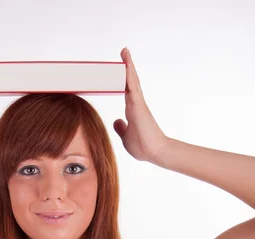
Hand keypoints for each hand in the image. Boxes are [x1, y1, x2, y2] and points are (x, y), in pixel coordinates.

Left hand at [113, 48, 168, 162]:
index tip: (118, 69)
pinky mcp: (139, 106)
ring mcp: (138, 103)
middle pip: (129, 81)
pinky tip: (126, 65)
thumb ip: (121, 128)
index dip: (121, 80)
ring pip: (132, 81)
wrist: (154, 152)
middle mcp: (135, 104)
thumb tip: (117, 121)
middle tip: (123, 53)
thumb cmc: (142, 146)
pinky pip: (132, 87)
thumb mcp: (126, 136)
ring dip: (128, 66)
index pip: (125, 90)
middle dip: (126, 67)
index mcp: (132, 110)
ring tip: (125, 52)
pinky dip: (129, 75)